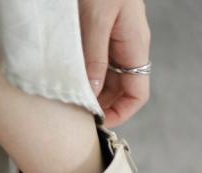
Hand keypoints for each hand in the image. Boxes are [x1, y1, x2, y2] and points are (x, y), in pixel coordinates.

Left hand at [79, 0, 150, 126]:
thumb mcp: (96, 18)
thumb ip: (94, 57)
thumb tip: (94, 93)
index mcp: (134, 44)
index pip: (137, 93)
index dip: (120, 113)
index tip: (97, 124)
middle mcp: (125, 45)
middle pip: (119, 90)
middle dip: (101, 106)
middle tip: (76, 117)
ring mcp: (111, 39)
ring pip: (104, 78)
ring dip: (89, 92)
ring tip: (68, 101)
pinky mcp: (95, 32)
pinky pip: (92, 63)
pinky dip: (81, 76)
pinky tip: (65, 81)